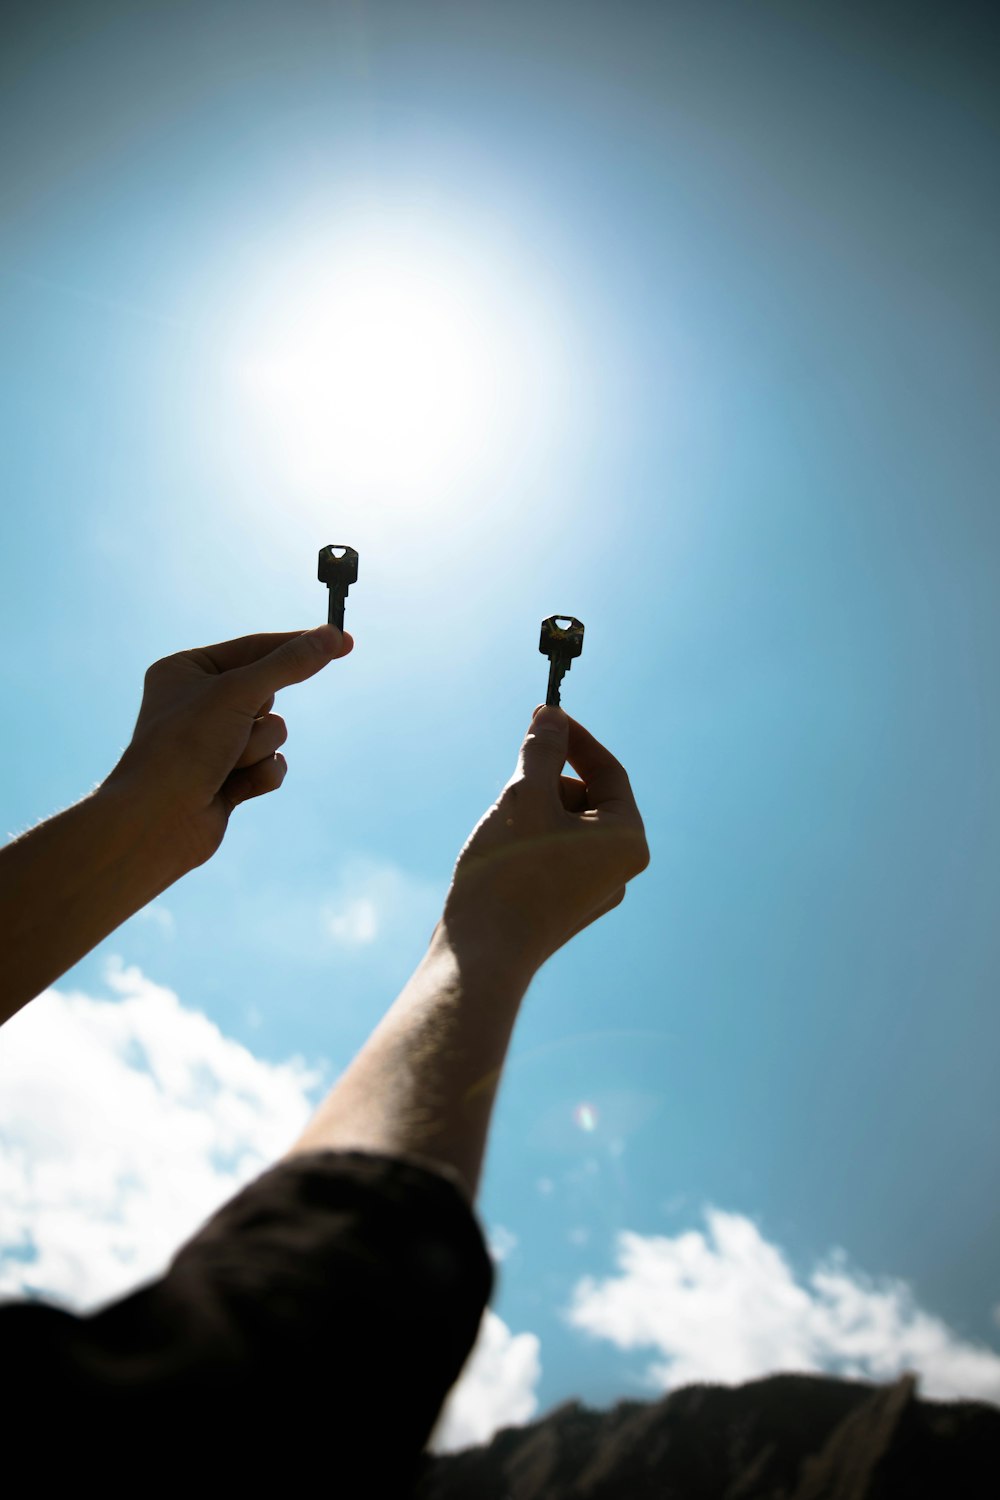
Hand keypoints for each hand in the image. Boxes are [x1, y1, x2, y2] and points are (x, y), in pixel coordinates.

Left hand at [102, 625, 352, 871]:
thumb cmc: (183, 747)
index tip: (342, 641)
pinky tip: (232, 789)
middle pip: (268, 694)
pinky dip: (260, 775)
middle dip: (259, 716)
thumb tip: (332, 635)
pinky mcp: (228, 778)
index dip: (298, 645)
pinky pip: (271, 765)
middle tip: (235, 727)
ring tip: (224, 764)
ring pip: (272, 733)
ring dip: (257, 749)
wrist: (155, 822)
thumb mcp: (239, 693)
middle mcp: (197, 703)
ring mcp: (213, 742)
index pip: (254, 647)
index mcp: (186, 670)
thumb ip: (289, 664)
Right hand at [440, 705, 649, 973]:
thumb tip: (552, 716)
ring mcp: (591, 890)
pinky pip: (549, 853)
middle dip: (545, 782)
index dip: (575, 738)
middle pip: (585, 797)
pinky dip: (525, 840)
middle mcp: (618, 868)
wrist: (480, 957)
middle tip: (511, 783)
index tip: (544, 715)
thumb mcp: (525, 795)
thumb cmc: (508, 874)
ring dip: (531, 811)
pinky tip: (498, 858)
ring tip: (500, 834)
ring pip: (562, 824)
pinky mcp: (562, 904)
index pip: (609, 771)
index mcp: (626, 840)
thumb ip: (542, 750)